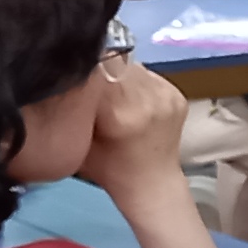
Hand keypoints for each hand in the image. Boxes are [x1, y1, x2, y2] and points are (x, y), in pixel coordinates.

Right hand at [78, 53, 189, 194]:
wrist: (152, 184)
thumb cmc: (109, 169)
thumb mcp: (80, 141)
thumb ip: (75, 108)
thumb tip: (70, 74)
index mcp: (121, 115)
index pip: (96, 70)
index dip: (83, 71)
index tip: (74, 77)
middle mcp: (148, 100)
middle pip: (115, 63)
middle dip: (99, 70)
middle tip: (90, 84)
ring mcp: (166, 96)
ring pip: (132, 66)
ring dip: (118, 73)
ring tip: (111, 92)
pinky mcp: (177, 94)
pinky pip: (148, 74)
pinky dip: (135, 81)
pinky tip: (130, 99)